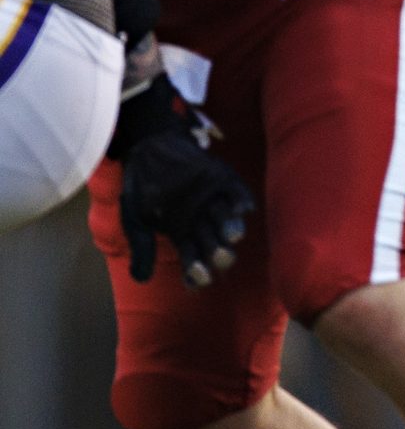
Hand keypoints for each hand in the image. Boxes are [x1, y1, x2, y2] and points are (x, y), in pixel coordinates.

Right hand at [110, 72, 254, 286]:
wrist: (148, 147)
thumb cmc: (141, 185)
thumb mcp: (134, 218)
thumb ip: (141, 246)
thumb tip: (141, 279)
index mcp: (182, 233)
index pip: (193, 257)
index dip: (197, 269)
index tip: (200, 281)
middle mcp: (202, 220)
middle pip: (214, 242)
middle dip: (219, 252)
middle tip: (221, 259)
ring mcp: (214, 200)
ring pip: (228, 220)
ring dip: (233, 228)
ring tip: (233, 237)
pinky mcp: (223, 179)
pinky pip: (237, 192)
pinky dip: (242, 199)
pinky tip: (245, 208)